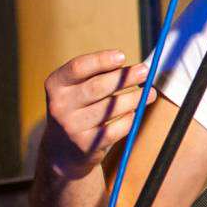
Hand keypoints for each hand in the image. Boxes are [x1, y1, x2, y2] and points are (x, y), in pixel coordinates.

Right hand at [38, 49, 149, 175]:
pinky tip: (135, 113)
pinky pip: (115, 129)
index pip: (78, 68)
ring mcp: (72, 127)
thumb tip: (135, 67)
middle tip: (145, 71)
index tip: (122, 56)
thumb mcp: (77, 90)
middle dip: (124, 77)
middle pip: (97, 87)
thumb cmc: (79, 109)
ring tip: (150, 93)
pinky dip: (129, 119)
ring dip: (135, 98)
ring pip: (110, 108)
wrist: (63, 150)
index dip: (101, 60)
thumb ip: (98, 76)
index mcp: (55, 85)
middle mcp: (59, 106)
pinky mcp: (86, 146)